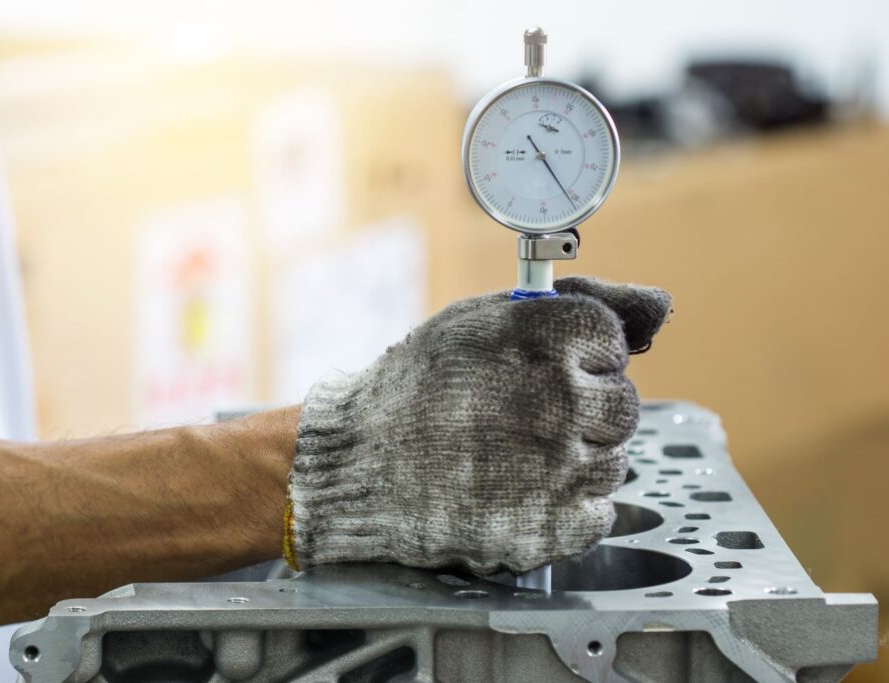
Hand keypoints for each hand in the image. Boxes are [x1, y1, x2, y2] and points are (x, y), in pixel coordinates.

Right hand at [284, 276, 670, 574]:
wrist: (361, 463)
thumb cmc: (418, 386)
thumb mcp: (486, 319)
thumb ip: (583, 303)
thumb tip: (662, 305)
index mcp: (549, 337)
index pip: (613, 343)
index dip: (577, 359)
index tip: (541, 371)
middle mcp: (564, 399)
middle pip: (622, 406)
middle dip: (582, 411)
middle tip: (524, 419)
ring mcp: (561, 468)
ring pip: (614, 460)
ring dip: (574, 459)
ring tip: (514, 457)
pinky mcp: (552, 527)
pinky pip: (598, 512)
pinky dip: (567, 507)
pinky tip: (521, 490)